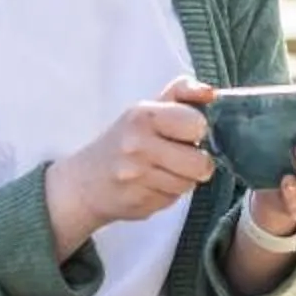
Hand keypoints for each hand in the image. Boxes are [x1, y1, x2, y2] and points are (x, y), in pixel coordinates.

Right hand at [45, 76, 215, 250]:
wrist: (84, 183)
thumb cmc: (125, 139)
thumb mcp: (148, 108)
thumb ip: (181, 92)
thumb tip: (211, 92)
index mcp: (143, 116)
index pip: (197, 124)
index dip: (197, 130)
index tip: (187, 131)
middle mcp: (137, 146)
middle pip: (200, 163)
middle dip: (197, 161)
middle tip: (181, 155)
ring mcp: (137, 178)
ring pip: (189, 184)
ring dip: (183, 179)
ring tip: (164, 170)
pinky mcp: (140, 204)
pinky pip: (174, 199)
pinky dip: (168, 193)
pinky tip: (152, 185)